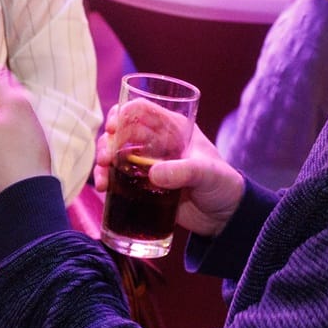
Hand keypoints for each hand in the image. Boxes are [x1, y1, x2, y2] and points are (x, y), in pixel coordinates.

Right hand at [94, 100, 243, 237]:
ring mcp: (147, 163)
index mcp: (173, 128)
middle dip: (107, 140)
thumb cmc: (223, 184)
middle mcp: (156, 142)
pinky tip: (103, 188)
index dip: (123, 113)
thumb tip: (153, 174)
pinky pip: (118, 177)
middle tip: (105, 157)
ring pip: (115, 153)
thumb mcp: (207, 173)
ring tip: (102, 178)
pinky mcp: (142, 185)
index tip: (114, 128)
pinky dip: (106, 179)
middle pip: (122, 131)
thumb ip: (183, 172)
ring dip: (102, 160)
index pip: (142, 109)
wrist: (224, 217)